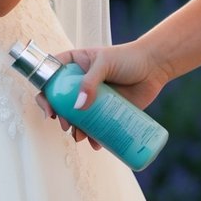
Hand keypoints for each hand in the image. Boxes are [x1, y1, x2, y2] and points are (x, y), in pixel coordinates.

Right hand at [36, 42, 169, 146]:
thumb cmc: (128, 57)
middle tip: (65, 126)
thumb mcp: (105, 63)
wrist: (155, 67)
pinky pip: (96, 126)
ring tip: (80, 137)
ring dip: (75, 130)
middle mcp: (80, 82)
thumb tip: (78, 108)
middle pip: (61, 101)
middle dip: (60, 116)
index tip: (49, 108)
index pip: (52, 77)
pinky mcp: (108, 111)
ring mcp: (94, 98)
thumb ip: (90, 82)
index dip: (45, 93)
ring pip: (78, 117)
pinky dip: (94, 136)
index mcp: (74, 65)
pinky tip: (95, 143)